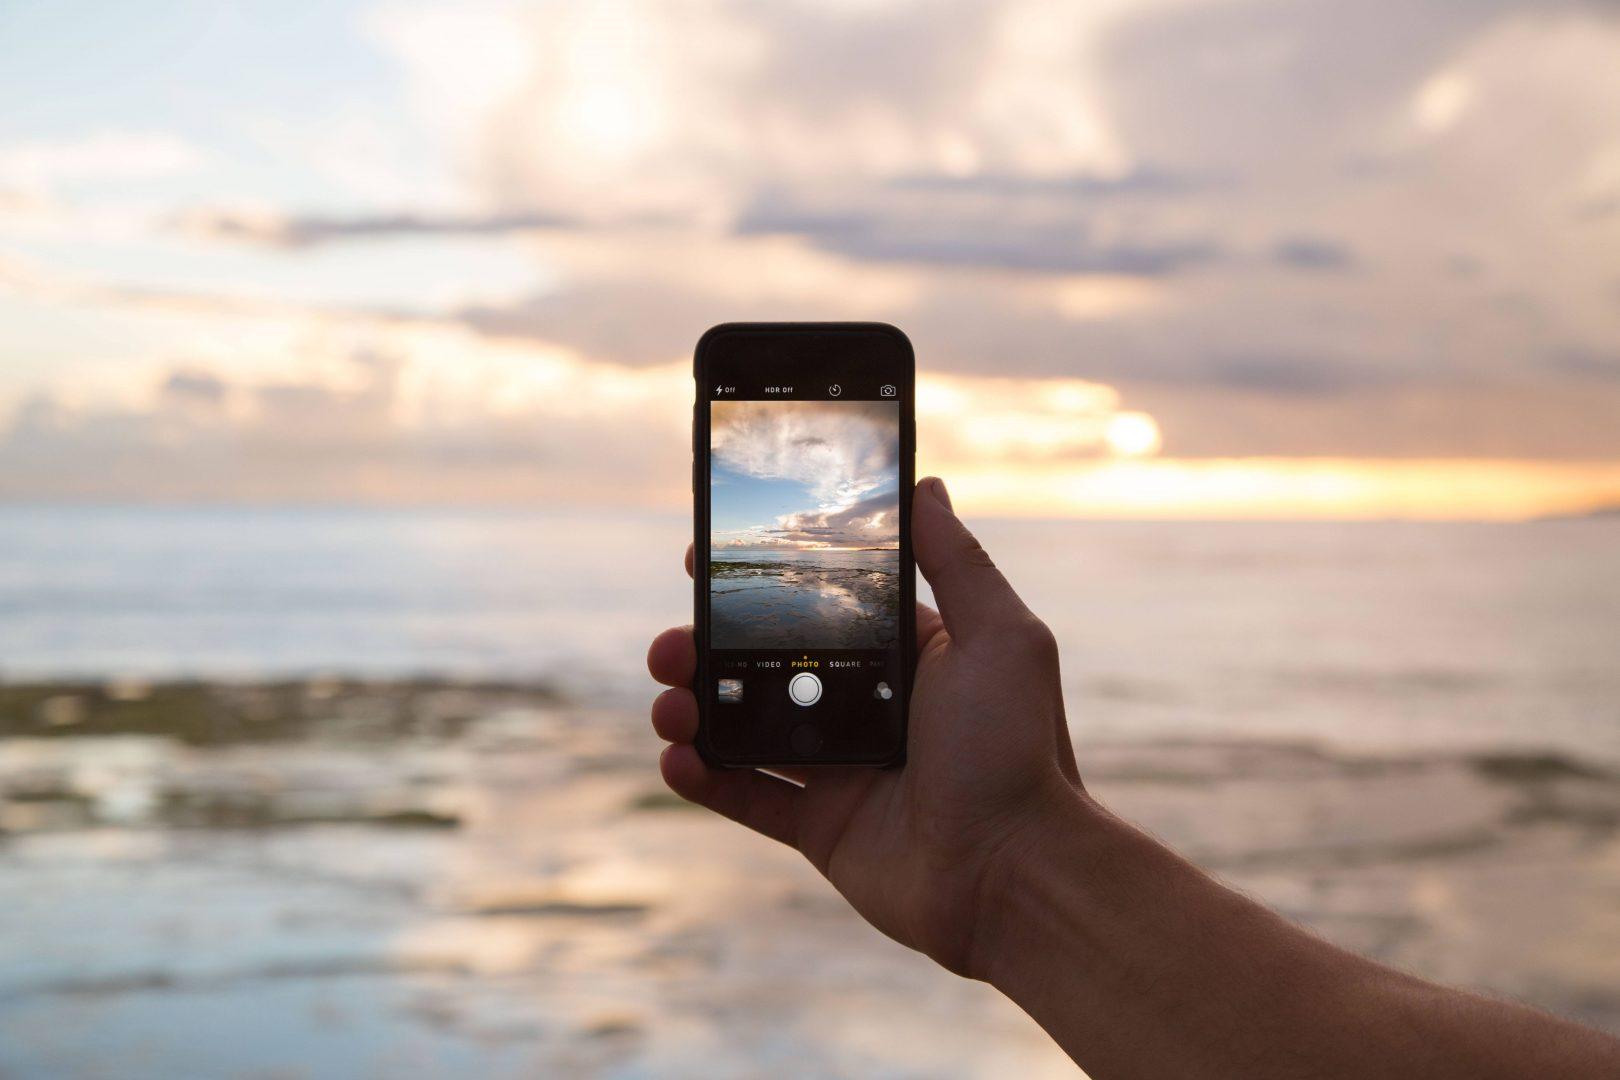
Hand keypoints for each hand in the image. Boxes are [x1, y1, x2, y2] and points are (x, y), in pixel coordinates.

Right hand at [647, 476, 1083, 976]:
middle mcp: (869, 708)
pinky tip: (676, 760)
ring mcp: (842, 770)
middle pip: (767, 665)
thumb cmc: (1016, 749)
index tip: (704, 559)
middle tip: (670, 644)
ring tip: (668, 703)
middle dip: (708, 649)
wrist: (1015, 874)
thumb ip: (956, 561)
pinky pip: (748, 798)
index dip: (761, 584)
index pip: (819, 606)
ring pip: (746, 727)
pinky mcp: (821, 828)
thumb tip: (925, 484)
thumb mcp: (1000, 637)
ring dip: (694, 710)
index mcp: (907, 658)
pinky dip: (704, 779)